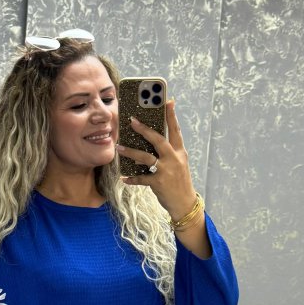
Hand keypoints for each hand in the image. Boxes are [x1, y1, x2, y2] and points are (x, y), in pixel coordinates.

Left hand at [116, 98, 196, 218]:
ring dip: (130, 152)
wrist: (184, 203)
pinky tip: (124, 178)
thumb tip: (149, 140)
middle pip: (158, 140)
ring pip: (145, 157)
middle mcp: (174, 159)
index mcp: (179, 152)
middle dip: (144, 129)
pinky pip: (141, 179)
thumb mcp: (178, 163)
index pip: (176, 130)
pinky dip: (132, 179)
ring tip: (119, 147)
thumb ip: (168, 152)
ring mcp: (166, 171)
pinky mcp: (159, 183)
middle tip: (132, 120)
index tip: (168, 101)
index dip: (171, 115)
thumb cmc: (179, 181)